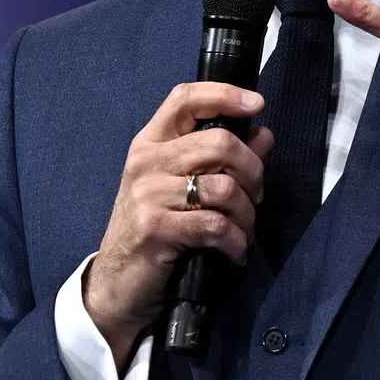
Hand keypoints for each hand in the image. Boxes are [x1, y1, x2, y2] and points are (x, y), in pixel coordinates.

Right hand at [84, 82, 271, 370]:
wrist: (117, 285)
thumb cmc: (156, 230)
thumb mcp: (183, 187)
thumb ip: (223, 158)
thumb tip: (262, 133)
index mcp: (151, 144)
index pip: (185, 99)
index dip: (225, 95)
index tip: (256, 104)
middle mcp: (146, 162)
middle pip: (220, 143)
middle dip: (253, 172)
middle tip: (256, 196)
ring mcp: (148, 194)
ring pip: (225, 188)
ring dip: (248, 215)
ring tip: (244, 231)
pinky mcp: (155, 229)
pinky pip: (217, 226)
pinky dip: (236, 243)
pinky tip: (233, 252)